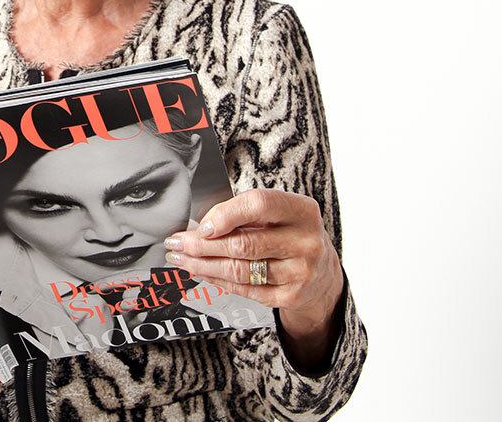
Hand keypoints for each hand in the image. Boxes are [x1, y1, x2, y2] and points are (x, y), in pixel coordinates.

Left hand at [163, 189, 343, 368]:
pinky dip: (217, 280)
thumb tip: (200, 225)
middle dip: (202, 245)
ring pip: (239, 270)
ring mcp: (300, 272)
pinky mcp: (291, 296)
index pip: (259, 205)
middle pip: (243, 243)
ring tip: (182, 259)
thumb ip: (247, 214)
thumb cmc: (291, 235)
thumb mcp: (280, 215)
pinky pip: (244, 289)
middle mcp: (305, 241)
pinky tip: (202, 272)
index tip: (201, 225)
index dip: (226, 214)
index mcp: (302, 211)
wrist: (323, 274)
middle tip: (177, 242)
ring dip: (203, 265)